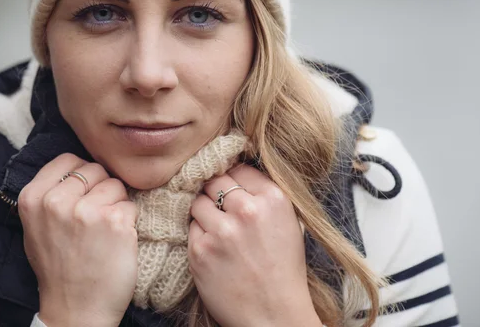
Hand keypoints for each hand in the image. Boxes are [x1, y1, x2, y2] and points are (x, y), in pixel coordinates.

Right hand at [18, 153, 137, 326]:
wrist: (75, 309)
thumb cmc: (58, 267)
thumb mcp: (36, 226)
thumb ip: (50, 192)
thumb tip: (76, 165)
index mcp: (33, 197)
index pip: (68, 159)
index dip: (81, 175)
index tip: (82, 194)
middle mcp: (57, 201)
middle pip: (95, 169)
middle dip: (101, 189)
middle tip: (93, 219)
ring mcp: (87, 211)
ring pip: (116, 185)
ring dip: (116, 205)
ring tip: (103, 232)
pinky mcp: (116, 222)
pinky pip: (132, 206)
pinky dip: (129, 222)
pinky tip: (116, 241)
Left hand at [188, 164, 321, 326]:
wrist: (275, 314)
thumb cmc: (283, 269)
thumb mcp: (288, 222)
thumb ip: (263, 196)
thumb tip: (235, 173)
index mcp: (273, 199)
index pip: (239, 168)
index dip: (233, 178)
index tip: (230, 187)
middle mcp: (247, 210)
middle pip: (214, 180)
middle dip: (214, 190)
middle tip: (219, 205)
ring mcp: (222, 231)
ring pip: (198, 202)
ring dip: (204, 212)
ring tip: (218, 230)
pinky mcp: (201, 251)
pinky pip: (191, 228)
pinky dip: (199, 235)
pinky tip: (214, 249)